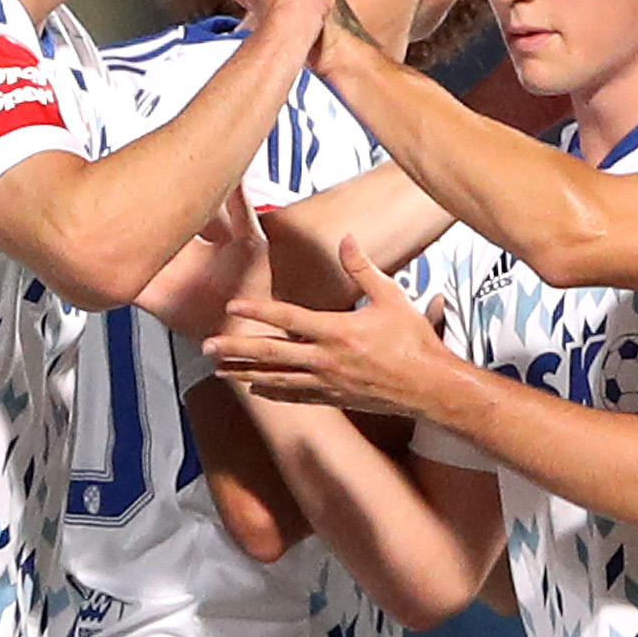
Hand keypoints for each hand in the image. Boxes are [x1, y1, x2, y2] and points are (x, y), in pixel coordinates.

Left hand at [209, 238, 460, 416]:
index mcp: (337, 331)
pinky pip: (295, 396)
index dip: (257, 311)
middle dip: (236, 349)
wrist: (430, 387)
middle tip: (206, 347)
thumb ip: (363, 268)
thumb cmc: (414, 342)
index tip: (232, 308)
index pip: (287, 318)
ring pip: (277, 379)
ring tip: (219, 370)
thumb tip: (345, 238)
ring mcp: (328, 382)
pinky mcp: (334, 398)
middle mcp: (326, 360)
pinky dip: (272, 391)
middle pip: (271, 353)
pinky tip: (254, 388)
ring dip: (244, 373)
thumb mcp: (391, 297)